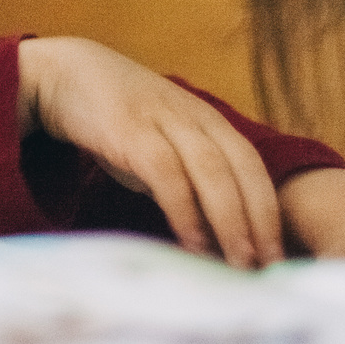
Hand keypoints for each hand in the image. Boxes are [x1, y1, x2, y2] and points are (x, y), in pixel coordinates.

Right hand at [16, 37, 284, 268]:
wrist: (65, 75)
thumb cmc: (118, 123)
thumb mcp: (163, 149)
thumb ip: (189, 182)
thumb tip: (213, 236)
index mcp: (210, 123)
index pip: (254, 169)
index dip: (270, 213)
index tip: (279, 257)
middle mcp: (196, 118)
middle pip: (242, 171)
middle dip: (260, 222)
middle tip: (269, 268)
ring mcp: (165, 120)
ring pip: (213, 172)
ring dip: (230, 221)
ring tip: (239, 263)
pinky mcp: (132, 129)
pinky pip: (167, 173)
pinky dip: (184, 210)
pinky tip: (192, 243)